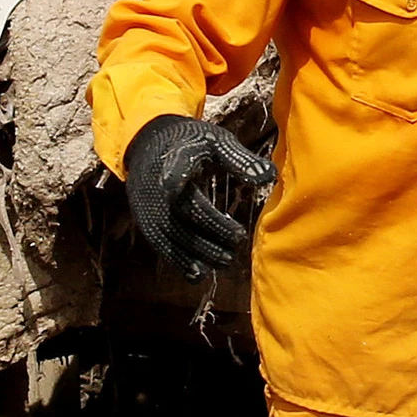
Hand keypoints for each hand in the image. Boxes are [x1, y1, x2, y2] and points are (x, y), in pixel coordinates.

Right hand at [123, 114, 274, 277]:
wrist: (149, 145)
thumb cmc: (191, 143)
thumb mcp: (215, 142)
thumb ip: (240, 160)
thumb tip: (269, 175)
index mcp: (173, 162)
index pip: (176, 175)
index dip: (184, 190)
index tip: (204, 207)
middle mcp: (156, 188)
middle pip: (181, 214)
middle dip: (210, 230)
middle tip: (237, 242)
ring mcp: (149, 208)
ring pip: (171, 235)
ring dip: (197, 252)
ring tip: (226, 261)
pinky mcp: (147, 223)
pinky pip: (161, 245)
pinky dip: (178, 261)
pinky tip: (198, 274)